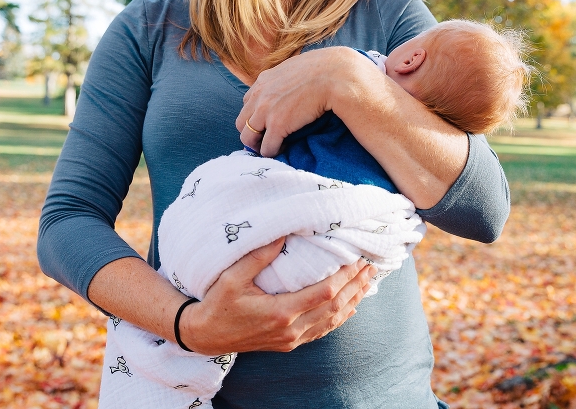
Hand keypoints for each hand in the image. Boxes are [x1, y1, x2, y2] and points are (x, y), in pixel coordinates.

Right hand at [178, 237, 376, 354]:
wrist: (205, 335)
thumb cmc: (217, 303)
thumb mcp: (233, 277)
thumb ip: (259, 256)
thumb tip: (282, 231)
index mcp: (281, 312)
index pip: (324, 293)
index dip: (345, 277)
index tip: (357, 260)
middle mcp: (290, 329)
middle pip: (334, 307)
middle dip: (355, 286)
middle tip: (370, 267)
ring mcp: (291, 339)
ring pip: (331, 321)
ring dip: (352, 302)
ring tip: (367, 283)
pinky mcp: (288, 343)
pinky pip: (321, 331)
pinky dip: (339, 318)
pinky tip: (350, 309)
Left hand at [236, 47, 366, 156]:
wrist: (335, 75)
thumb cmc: (323, 70)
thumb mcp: (296, 67)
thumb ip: (286, 77)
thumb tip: (292, 82)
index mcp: (263, 80)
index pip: (248, 103)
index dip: (255, 115)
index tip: (266, 123)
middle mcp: (259, 95)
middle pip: (242, 121)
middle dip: (251, 132)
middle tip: (265, 139)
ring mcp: (266, 111)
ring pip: (248, 137)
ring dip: (258, 145)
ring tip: (271, 147)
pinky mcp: (277, 126)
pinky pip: (267, 148)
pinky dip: (272, 152)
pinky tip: (283, 150)